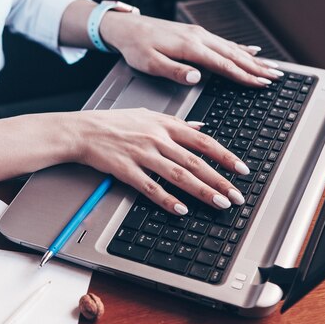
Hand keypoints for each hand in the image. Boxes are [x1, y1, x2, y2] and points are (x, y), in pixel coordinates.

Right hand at [71, 108, 248, 214]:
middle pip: (196, 162)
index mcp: (165, 125)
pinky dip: (167, 199)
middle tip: (237, 196)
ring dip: (202, 191)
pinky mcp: (126, 170)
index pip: (203, 142)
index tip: (241, 170)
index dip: (225, 157)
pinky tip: (181, 209)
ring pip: (179, 175)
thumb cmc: (112, 123)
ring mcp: (142, 154)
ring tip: (219, 203)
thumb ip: (176, 123)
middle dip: (220, 180)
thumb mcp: (147, 114)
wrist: (83, 130)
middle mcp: (157, 139)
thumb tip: (200, 128)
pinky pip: (151, 187)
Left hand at [99, 13, 282, 86]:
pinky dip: (240, 47)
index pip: (223, 64)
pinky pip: (223, 42)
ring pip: (232, 48)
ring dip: (253, 58)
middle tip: (277, 76)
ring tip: (271, 67)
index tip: (261, 83)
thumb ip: (174, 71)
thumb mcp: (150, 63)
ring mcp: (198, 34)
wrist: (127, 28)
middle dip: (256, 67)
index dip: (243, 75)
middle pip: (234, 55)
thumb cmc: (136, 47)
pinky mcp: (194, 34)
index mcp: (190, 47)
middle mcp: (198, 38)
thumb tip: (197, 77)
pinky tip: (250, 50)